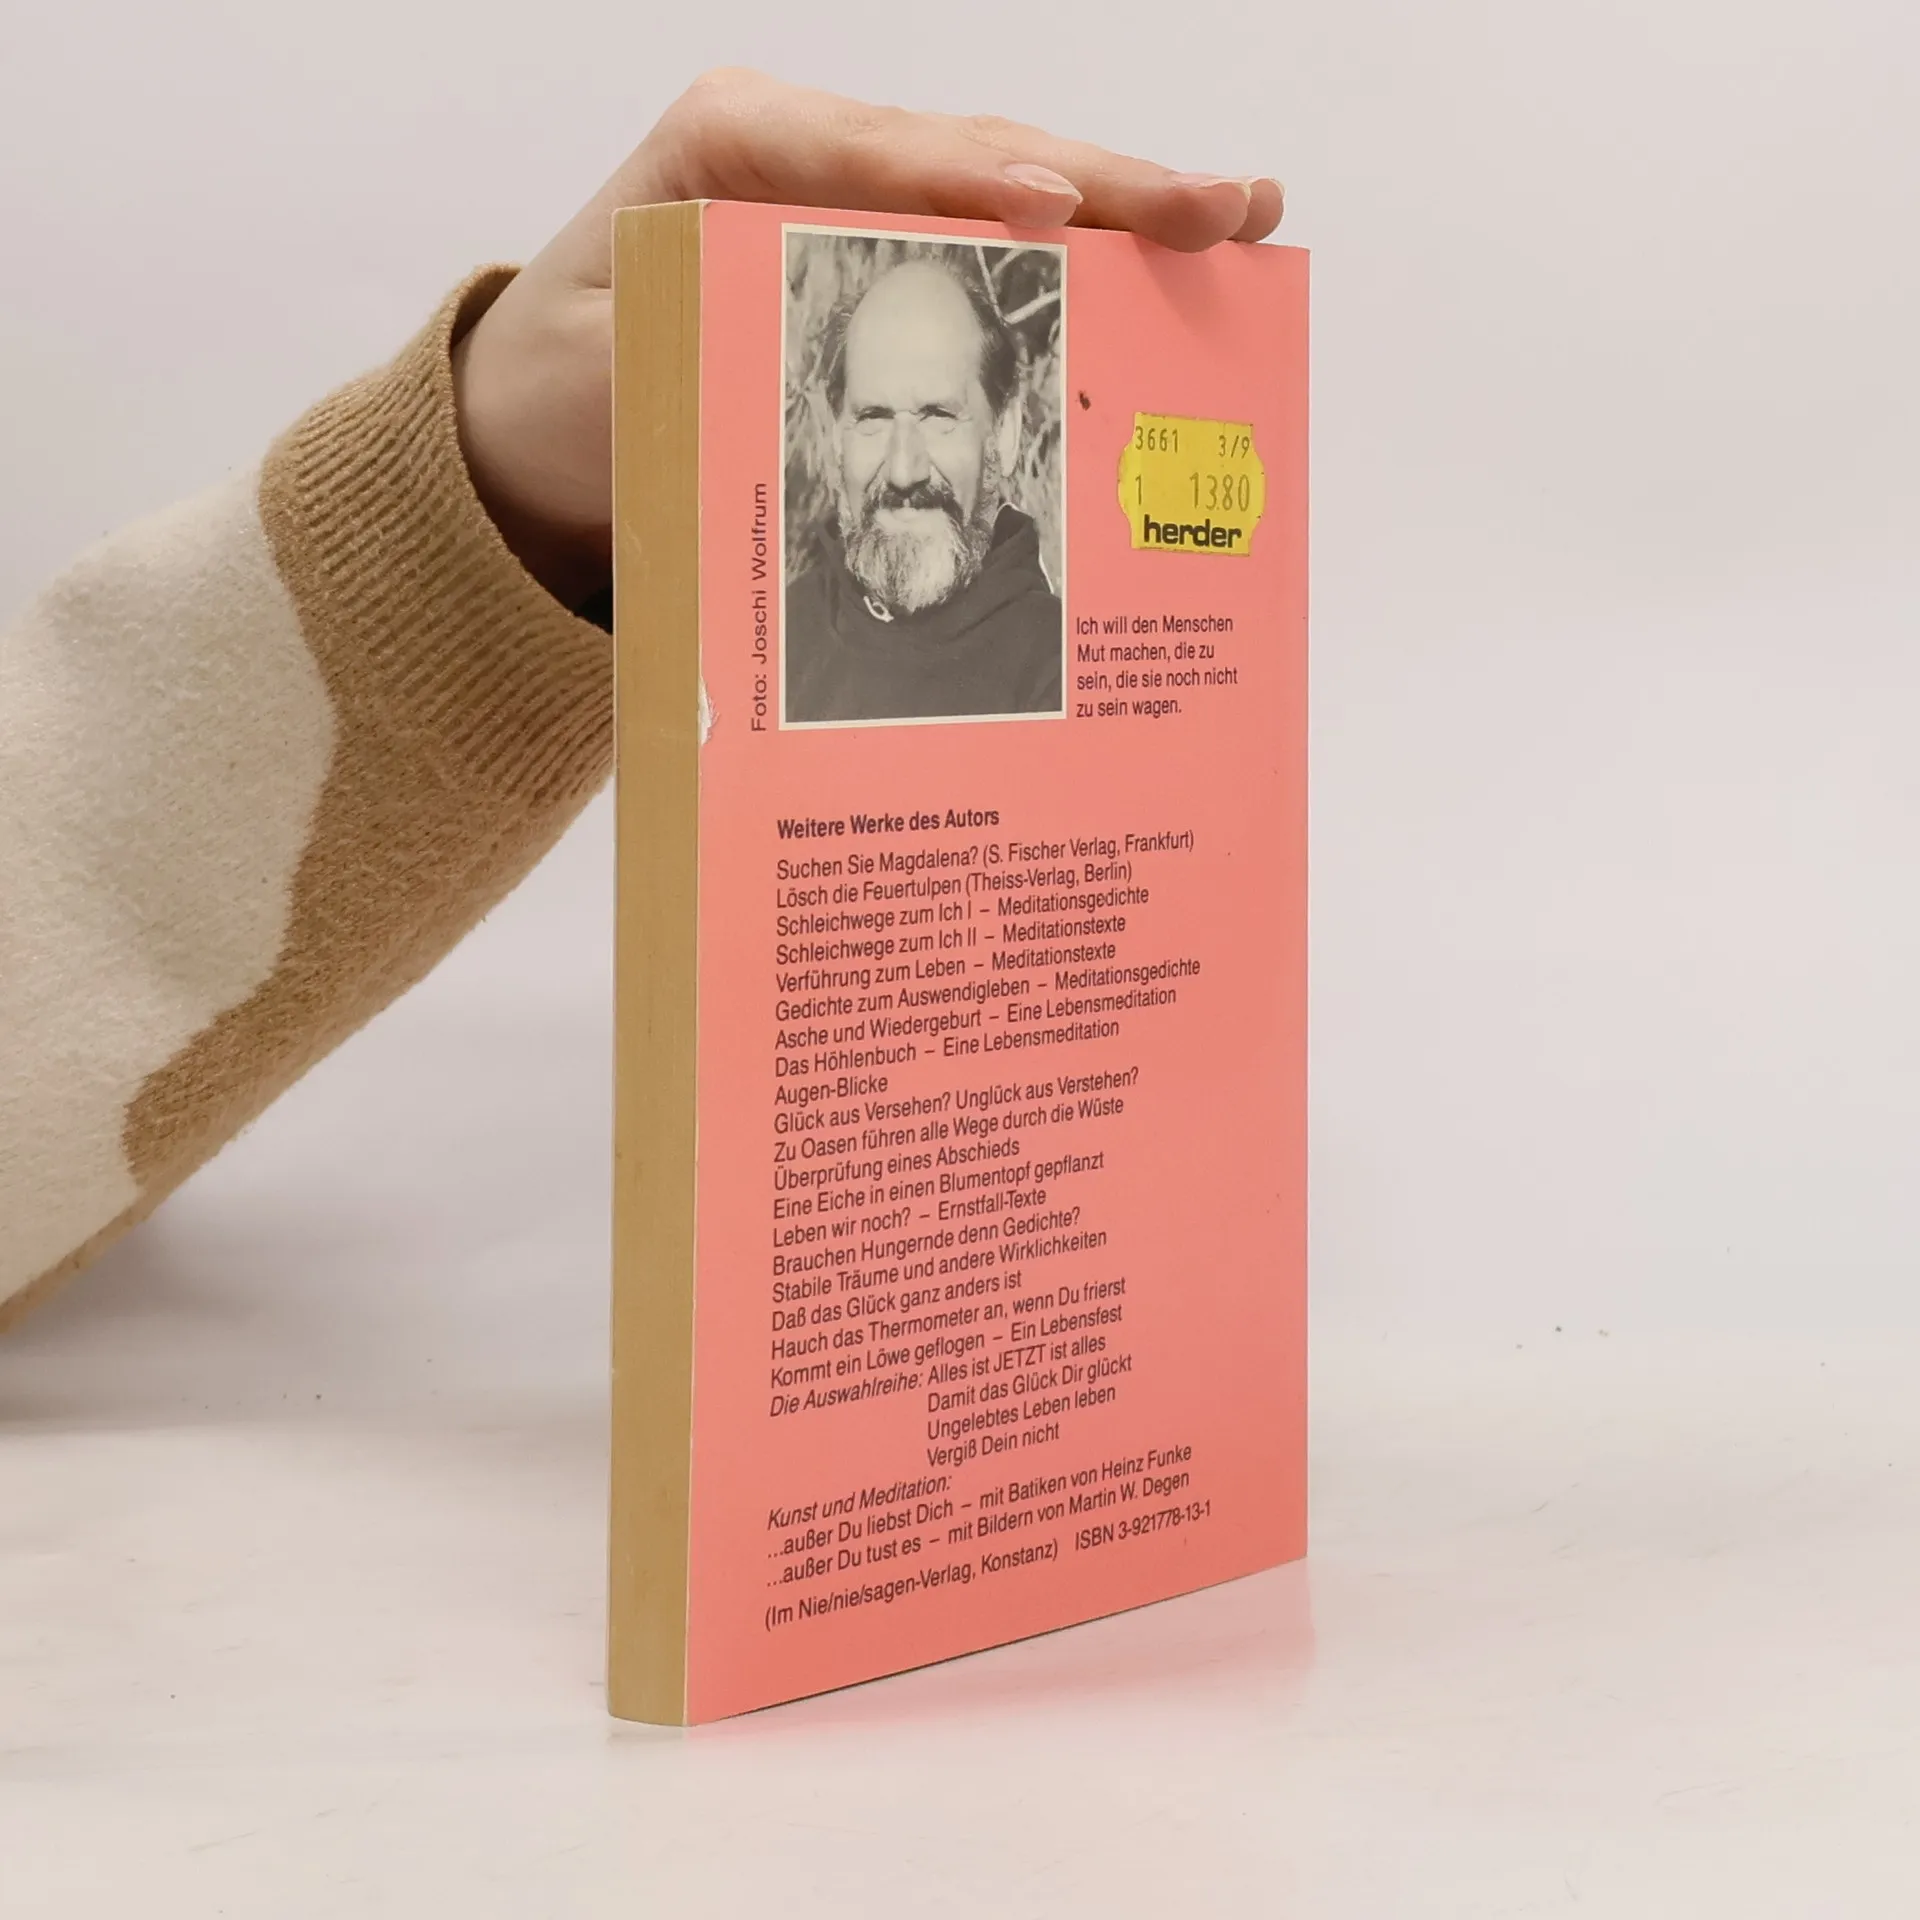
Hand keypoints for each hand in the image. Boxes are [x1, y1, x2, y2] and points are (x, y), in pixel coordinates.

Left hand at [453, 68, 1285, 607]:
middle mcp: (809, 152)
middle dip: (1102, 182)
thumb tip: (783, 374)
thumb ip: (689, 360)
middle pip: (971, 153)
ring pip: (1005, 187)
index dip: (967, 179)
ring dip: (1127, 208)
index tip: (1057, 209)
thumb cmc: (566, 383)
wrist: (541, 415)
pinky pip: (993, 247)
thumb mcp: (603, 372)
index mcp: (731, 146)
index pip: (868, 150)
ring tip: (1239, 217)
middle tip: (1219, 206)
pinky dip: (1084, 261)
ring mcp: (858, 197)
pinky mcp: (887, 252)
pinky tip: (1172, 261)